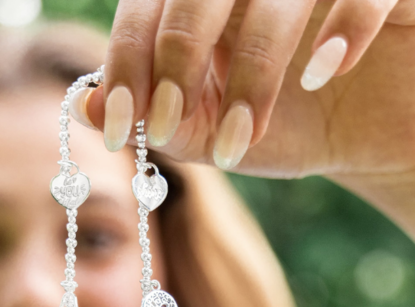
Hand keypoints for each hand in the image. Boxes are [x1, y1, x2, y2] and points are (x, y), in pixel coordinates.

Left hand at [71, 0, 414, 182]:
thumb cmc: (290, 123)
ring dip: (252, 69)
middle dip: (174, 58)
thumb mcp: (215, 130)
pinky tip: (324, 74)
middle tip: (168, 128)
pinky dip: (345, 21)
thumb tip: (84, 105)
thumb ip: (158, 117)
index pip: (146, 8)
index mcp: (205, 4)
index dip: (125, 63)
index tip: (118, 129)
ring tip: (240, 143)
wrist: (373, 123)